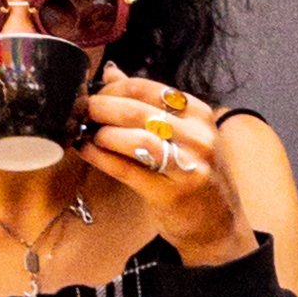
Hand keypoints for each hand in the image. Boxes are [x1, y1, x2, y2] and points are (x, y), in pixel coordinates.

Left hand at [79, 70, 255, 266]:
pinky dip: (101, 158)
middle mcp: (197, 136)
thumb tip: (111, 72)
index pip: (147, 89)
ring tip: (85, 134)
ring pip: (136, 139)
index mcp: (198, 113)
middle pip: (138, 112)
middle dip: (101, 109)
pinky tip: (86, 151)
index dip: (112, 90)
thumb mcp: (180, 132)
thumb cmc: (193, 173)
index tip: (92, 94)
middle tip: (80, 111)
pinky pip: (128, 170)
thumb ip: (146, 102)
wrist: (217, 224)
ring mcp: (188, 165)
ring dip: (103, 134)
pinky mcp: (172, 194)